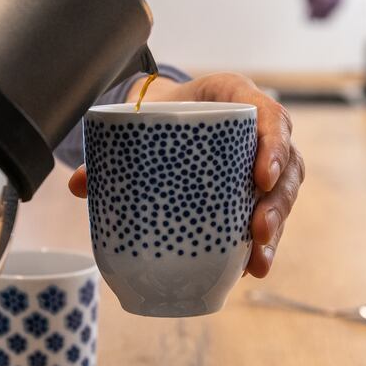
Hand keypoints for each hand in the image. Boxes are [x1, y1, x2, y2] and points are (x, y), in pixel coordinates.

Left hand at [68, 73, 304, 277]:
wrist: (162, 111)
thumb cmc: (158, 110)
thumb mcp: (141, 116)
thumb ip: (111, 148)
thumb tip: (77, 184)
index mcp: (236, 97)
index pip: (271, 116)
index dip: (273, 145)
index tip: (260, 177)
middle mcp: (260, 129)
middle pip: (288, 164)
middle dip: (277, 201)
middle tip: (258, 230)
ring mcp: (263, 161)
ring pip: (284, 194)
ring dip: (275, 228)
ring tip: (258, 262)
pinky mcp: (256, 189)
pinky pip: (271, 213)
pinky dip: (262, 242)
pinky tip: (253, 268)